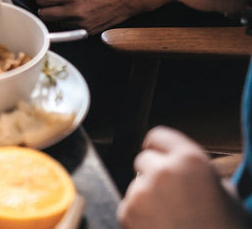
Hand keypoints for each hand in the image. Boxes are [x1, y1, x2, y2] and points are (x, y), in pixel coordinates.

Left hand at [34, 0, 169, 33]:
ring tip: (66, 3)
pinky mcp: (87, 31)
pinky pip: (67, 28)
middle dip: (46, 4)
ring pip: (54, 22)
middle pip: (43, 13)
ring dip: (55, 13)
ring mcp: (81, 24)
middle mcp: (75, 12)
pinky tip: (76, 10)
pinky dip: (67, 20)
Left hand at [118, 127, 246, 228]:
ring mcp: (141, 192)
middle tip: (172, 197)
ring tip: (171, 219)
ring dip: (147, 197)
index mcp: (190, 160)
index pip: (159, 135)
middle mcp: (162, 170)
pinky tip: (160, 228)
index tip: (159, 154)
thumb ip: (205, 175)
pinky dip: (139, 216)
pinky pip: (129, 206)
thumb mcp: (228, 197)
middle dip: (153, 174)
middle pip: (144, 160)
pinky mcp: (127, 213)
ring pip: (136, 185)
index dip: (160, 147)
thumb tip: (193, 171)